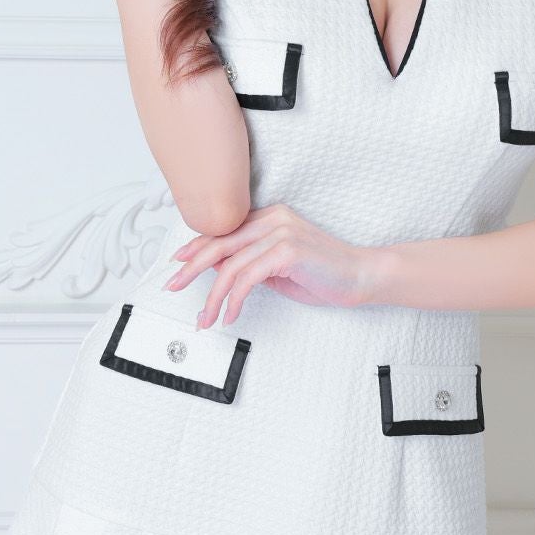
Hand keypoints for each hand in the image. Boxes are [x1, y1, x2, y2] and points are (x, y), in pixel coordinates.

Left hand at [160, 204, 379, 327]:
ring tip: (206, 316)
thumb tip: (221, 273)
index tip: (179, 263)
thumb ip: (253, 264)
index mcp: (270, 217)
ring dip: (212, 296)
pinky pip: (247, 277)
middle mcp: (272, 219)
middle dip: (191, 268)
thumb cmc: (325, 274)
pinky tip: (231, 314)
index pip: (224, 231)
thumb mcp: (280, 268)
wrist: (361, 275)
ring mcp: (280, 233)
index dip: (197, 248)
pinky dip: (234, 300)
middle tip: (173, 285)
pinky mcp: (287, 251)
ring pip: (230, 265)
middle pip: (219, 243)